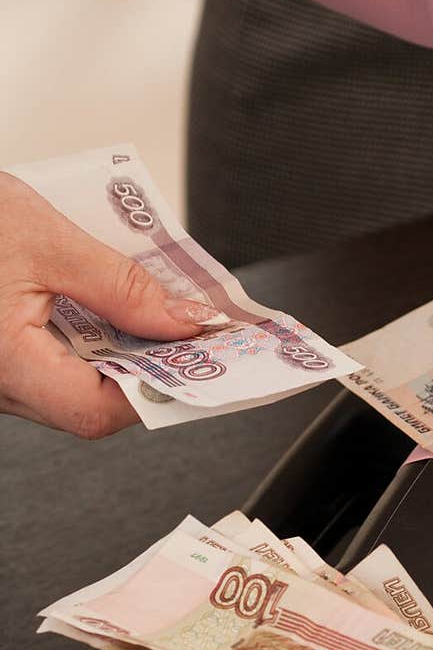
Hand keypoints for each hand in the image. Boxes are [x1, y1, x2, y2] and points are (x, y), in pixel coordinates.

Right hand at [0, 171, 221, 436]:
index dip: (154, 390)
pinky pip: (52, 368)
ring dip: (120, 357)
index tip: (197, 358)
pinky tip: (113, 312)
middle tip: (190, 333)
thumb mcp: (46, 237)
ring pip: (72, 388)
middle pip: (89, 405)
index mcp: (3, 362)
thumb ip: (121, 285)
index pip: (95, 411)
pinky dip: (90, 345)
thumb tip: (186, 322)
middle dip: (145, 370)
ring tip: (159, 316)